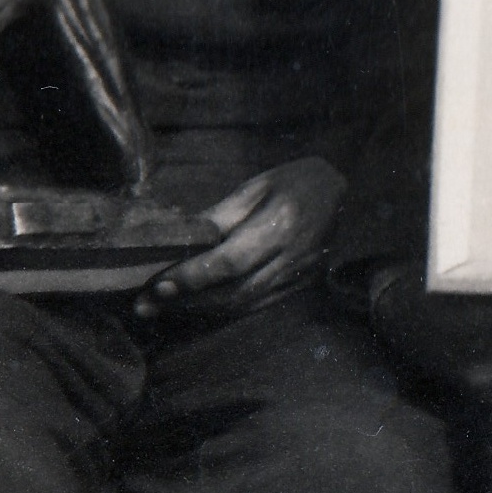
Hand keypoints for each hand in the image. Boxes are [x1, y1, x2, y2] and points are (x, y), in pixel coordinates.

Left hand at [143, 156, 347, 320]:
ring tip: (163, 308)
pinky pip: (256, 306)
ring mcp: (299, 277)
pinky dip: (223, 309)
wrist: (346, 194)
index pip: (230, 261)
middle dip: (186, 301)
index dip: (192, 277)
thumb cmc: (296, 181)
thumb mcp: (256, 186)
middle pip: (233, 292)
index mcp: (281, 224)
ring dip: (199, 310)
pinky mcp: (300, 287)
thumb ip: (220, 216)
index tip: (157, 285)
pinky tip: (197, 305)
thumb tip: (182, 240)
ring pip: (243, 305)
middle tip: (146, 305)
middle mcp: (292, 257)